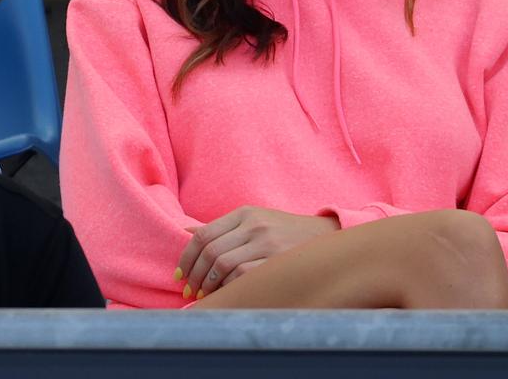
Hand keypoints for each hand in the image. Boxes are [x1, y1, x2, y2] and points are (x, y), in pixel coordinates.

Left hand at [176, 206, 339, 299]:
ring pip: (223, 265)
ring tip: (206, 295)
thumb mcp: (254, 220)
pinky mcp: (279, 262)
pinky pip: (244, 276)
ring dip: (209, 284)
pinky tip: (226, 295)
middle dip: (195, 275)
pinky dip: (229, 288)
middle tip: (190, 290)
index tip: (180, 274)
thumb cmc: (285, 232)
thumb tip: (187, 233)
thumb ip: (222, 228)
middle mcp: (254, 226)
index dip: (186, 257)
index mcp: (244, 213)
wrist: (327, 237)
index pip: (203, 235)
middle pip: (210, 252)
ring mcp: (268, 243)